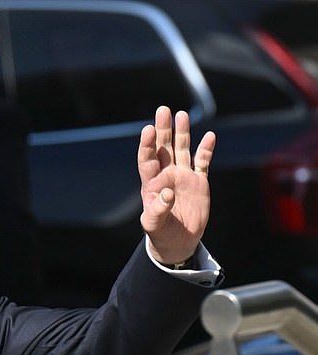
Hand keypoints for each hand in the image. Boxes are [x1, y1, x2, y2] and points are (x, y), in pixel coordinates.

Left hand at [138, 105, 215, 265]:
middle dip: (163, 130)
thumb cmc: (161, 234)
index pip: (148, 160)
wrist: (178, 243)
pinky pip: (203, 162)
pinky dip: (206, 149)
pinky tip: (210, 136)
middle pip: (164, 148)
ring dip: (182, 133)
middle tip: (163, 110)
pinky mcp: (199, 182)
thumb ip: (158, 209)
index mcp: (152, 185)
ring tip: (181, 114)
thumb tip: (166, 192)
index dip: (147, 145)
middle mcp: (167, 176)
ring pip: (182, 150)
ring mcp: (183, 177)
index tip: (148, 129)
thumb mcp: (155, 225)